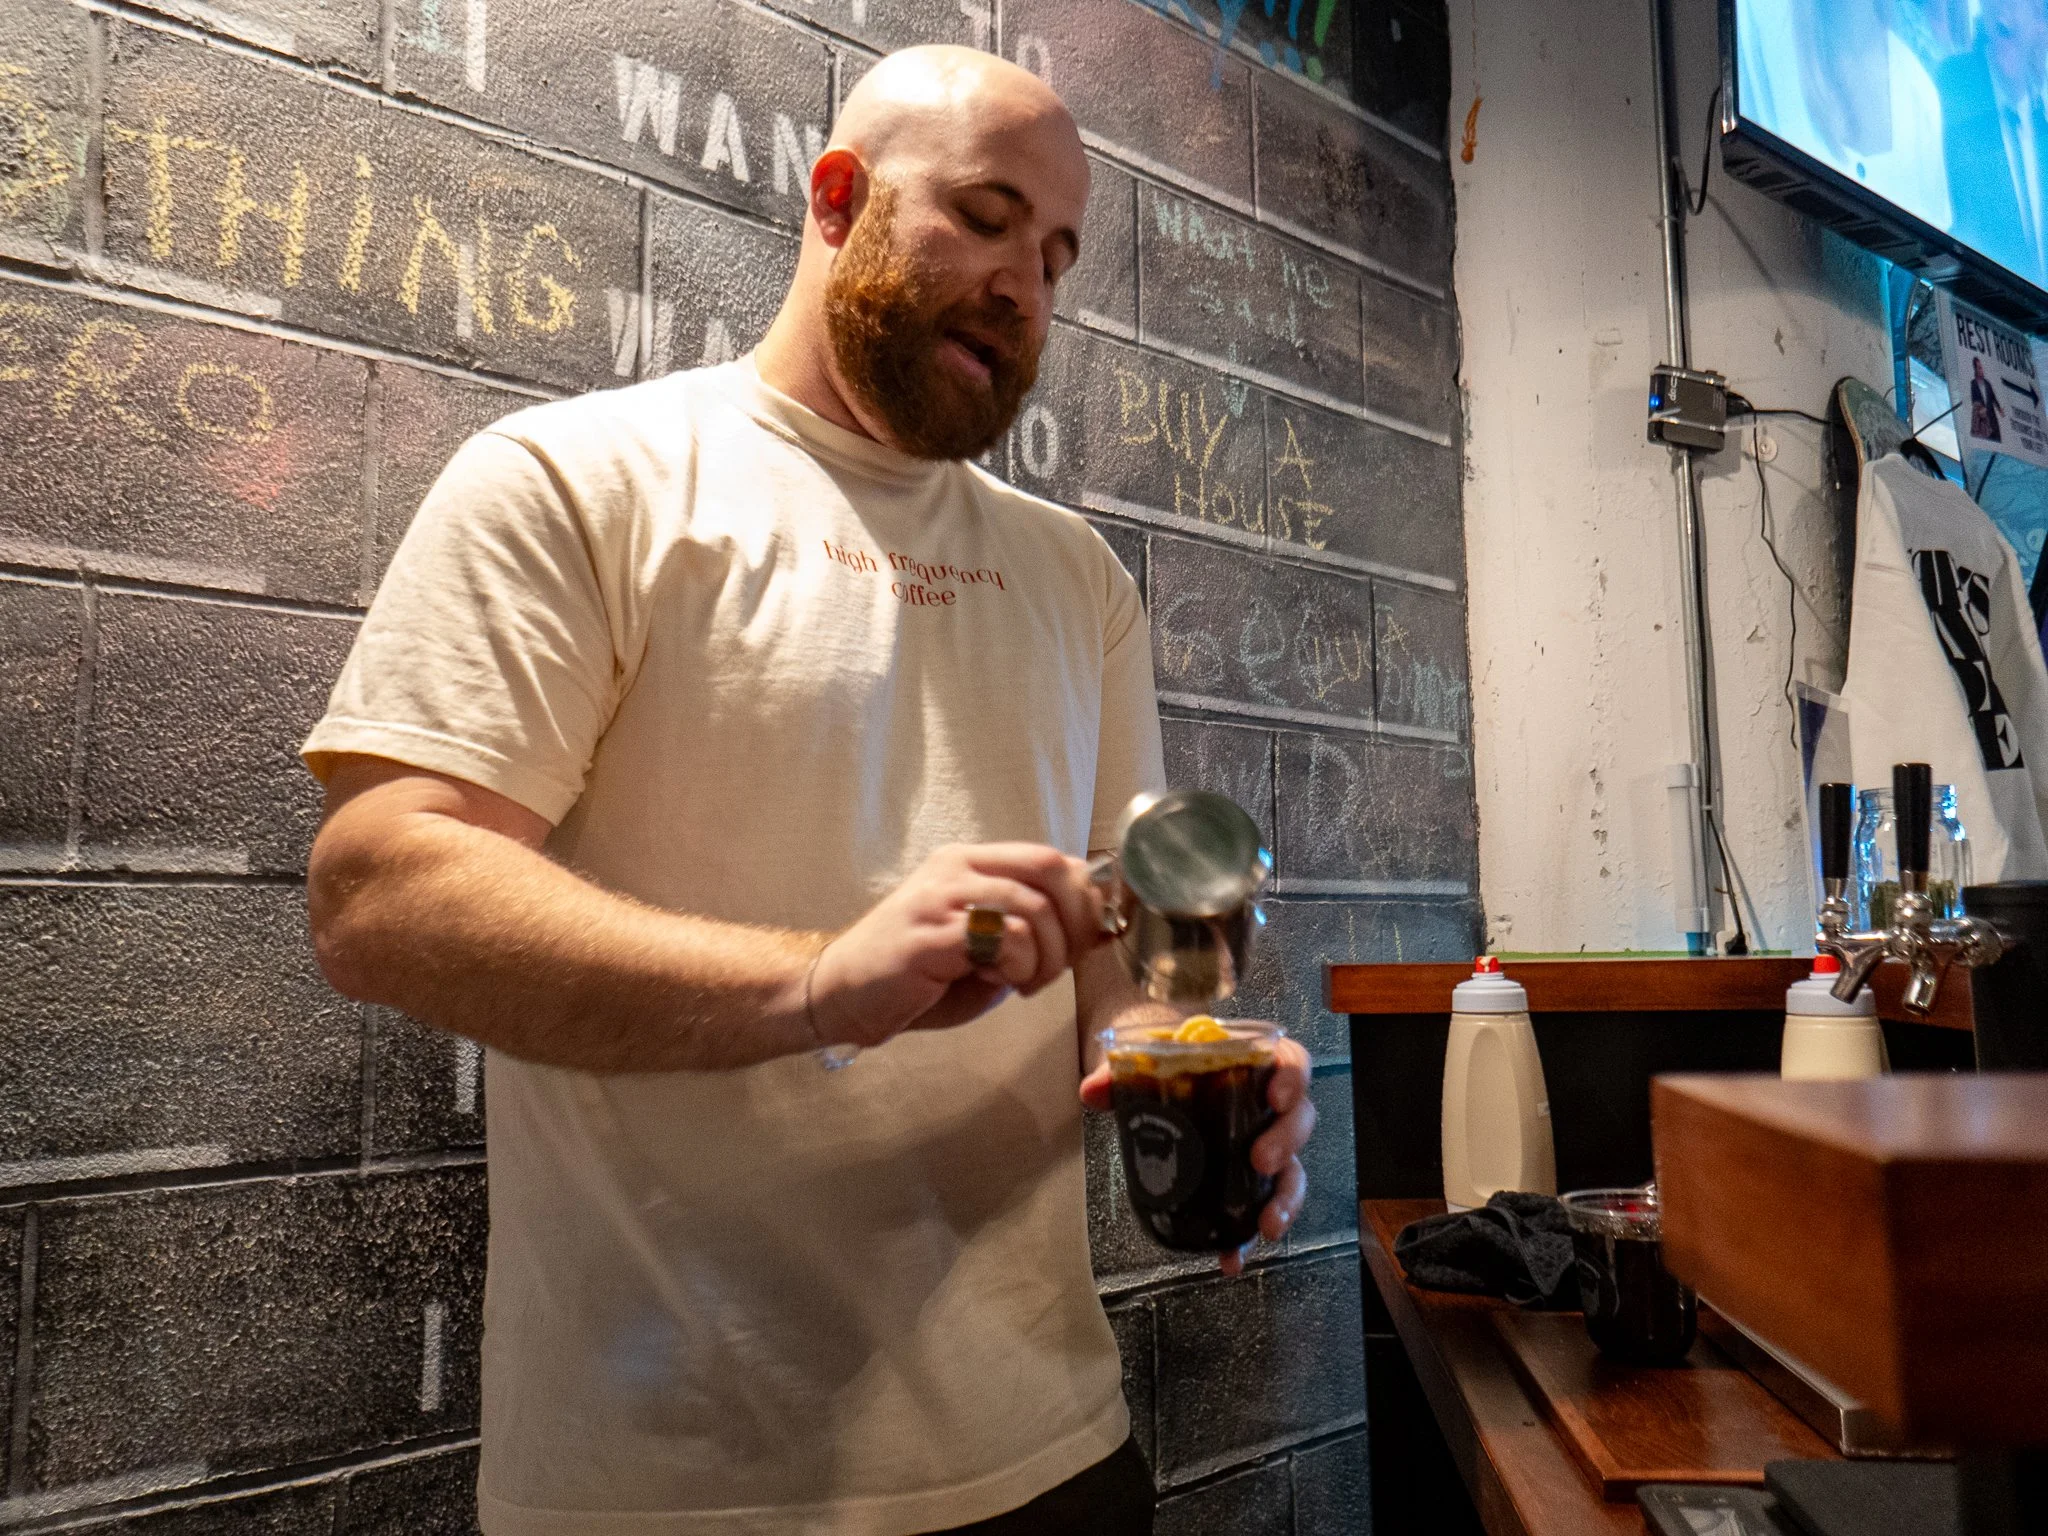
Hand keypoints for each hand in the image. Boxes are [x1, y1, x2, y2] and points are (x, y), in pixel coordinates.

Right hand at [808, 843, 1106, 1049]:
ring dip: (1046, 957)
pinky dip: (1018, 968)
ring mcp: (941, 897)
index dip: (1084, 897)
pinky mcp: (931, 933)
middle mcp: (955, 868)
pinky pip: (1003, 940)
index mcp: (969, 862)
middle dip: (1075, 922)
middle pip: (1049, 870)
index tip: (1087, 938)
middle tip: (1061, 964)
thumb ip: (1028, 928)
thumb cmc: (918, 975)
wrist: (842, 993)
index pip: (1049, 857)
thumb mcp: (983, 943)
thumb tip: (1095, 927)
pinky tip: (999, 983)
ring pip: (1032, 909)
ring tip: (1025, 982)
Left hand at [1079, 1034, 1314, 1277]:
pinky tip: (1232, 1258)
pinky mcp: (1244, 1180)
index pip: (1290, 1062)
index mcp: (1252, 1062)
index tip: (1276, 1096)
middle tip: (1260, 1160)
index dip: (1293, 1078)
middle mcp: (1266, 1105)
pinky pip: (1258, 1207)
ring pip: (1292, 1169)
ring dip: (1284, 1199)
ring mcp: (1261, 1143)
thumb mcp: (1143, 1055)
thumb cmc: (1166, 1058)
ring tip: (1265, 1225)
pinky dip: (1246, 1236)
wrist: (1157, 1072)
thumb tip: (1093, 1090)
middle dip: (1286, 1142)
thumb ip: (1119, 1070)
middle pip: (1298, 1119)